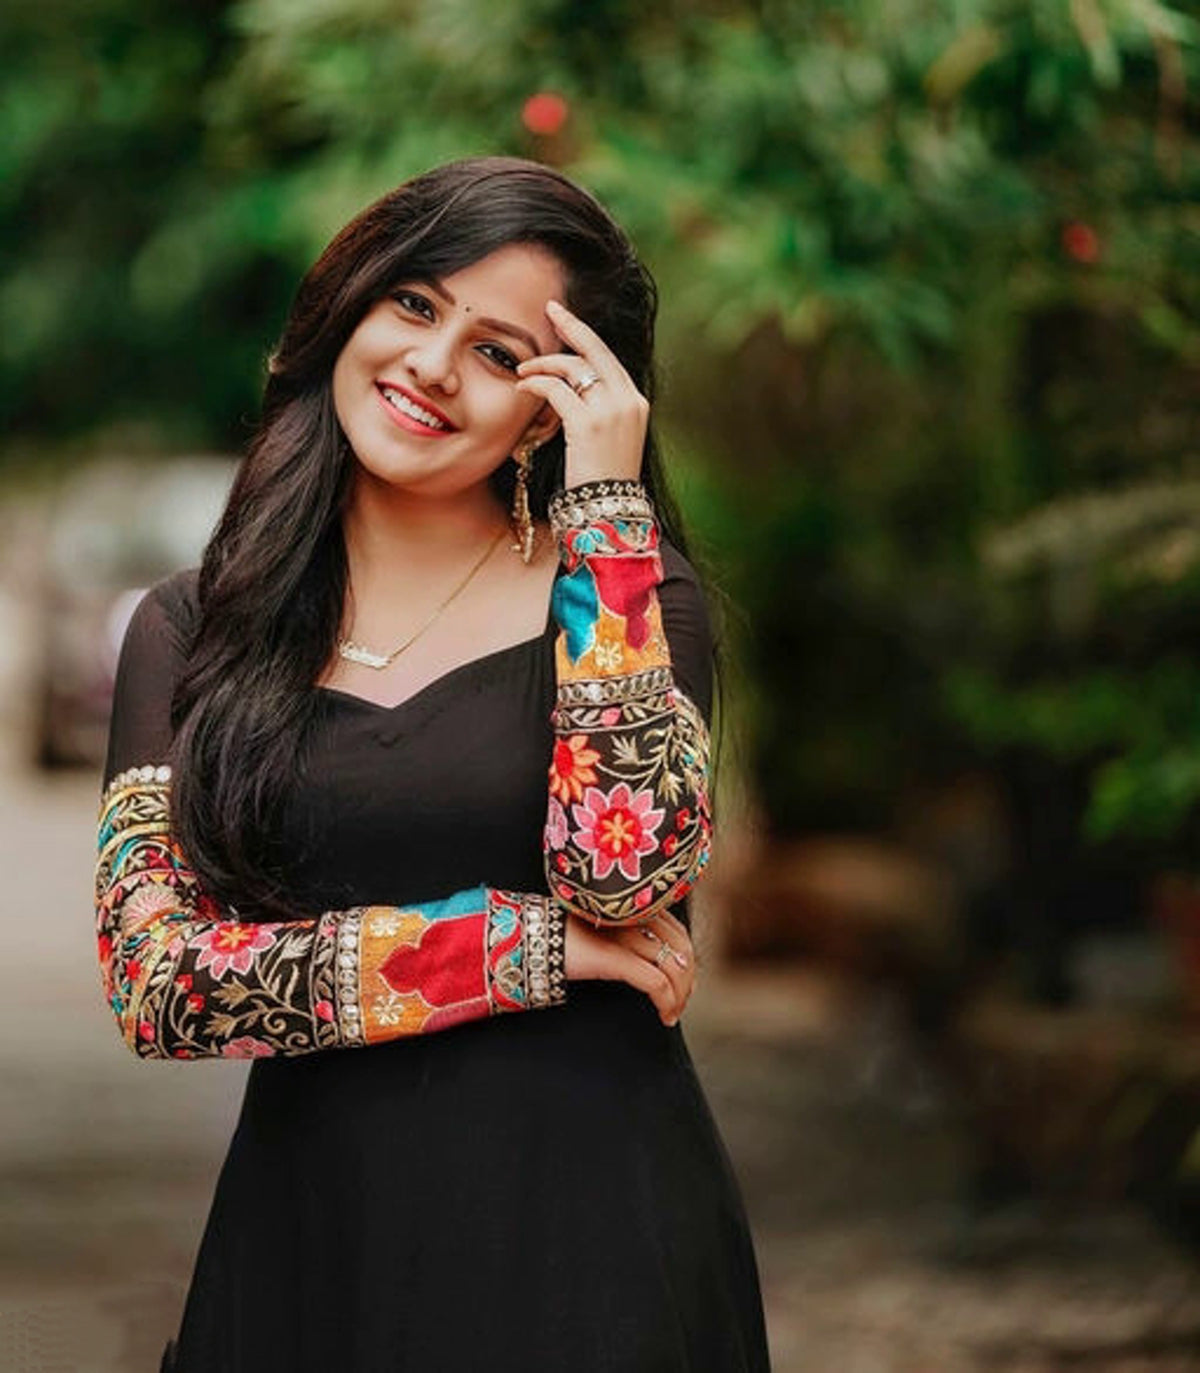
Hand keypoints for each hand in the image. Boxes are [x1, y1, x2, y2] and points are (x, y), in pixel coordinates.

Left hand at [514, 299, 648, 489]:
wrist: (608, 509)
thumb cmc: (604, 479)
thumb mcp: (613, 439)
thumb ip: (602, 411)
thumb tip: (574, 390)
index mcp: (637, 402)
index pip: (609, 359)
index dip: (586, 336)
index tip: (568, 319)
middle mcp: (629, 400)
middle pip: (596, 349)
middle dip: (571, 325)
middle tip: (550, 310)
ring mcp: (611, 410)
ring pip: (574, 367)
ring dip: (544, 364)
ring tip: (524, 371)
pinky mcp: (588, 423)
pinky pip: (556, 390)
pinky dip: (536, 383)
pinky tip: (523, 386)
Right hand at [563, 909, 695, 1026]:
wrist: (528, 938)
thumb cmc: (564, 938)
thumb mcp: (605, 934)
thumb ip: (629, 938)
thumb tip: (660, 963)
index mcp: (633, 906)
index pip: (677, 932)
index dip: (687, 960)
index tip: (684, 983)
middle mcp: (632, 915)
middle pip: (681, 948)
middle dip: (688, 980)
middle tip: (681, 1002)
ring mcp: (623, 934)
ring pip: (673, 966)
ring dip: (680, 995)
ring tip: (672, 1013)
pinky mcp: (613, 956)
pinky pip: (654, 982)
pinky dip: (667, 1001)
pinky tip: (664, 1016)